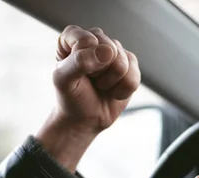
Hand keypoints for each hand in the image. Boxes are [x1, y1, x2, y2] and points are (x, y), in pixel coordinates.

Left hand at [36, 26, 140, 171]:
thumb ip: (79, 62)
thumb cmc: (70, 96)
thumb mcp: (63, 80)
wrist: (84, 119)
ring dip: (111, 83)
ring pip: (123, 63)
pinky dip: (122, 90)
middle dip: (100, 73)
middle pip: (109, 49)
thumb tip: (108, 51)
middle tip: (90, 81)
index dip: (84, 62)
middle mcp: (96, 38)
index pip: (86, 40)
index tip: (76, 73)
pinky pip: (134, 76)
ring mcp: (115, 51)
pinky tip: (113, 92)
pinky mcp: (130, 65)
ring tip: (101, 86)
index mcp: (74, 36)